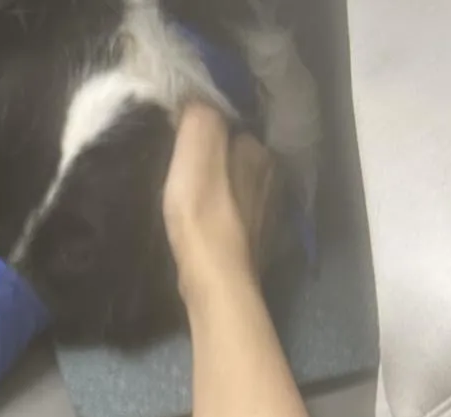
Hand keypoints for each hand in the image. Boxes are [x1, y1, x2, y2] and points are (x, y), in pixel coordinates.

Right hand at [163, 103, 275, 303]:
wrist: (216, 283)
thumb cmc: (204, 215)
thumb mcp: (194, 150)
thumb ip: (199, 115)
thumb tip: (196, 97)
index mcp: (259, 152)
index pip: (231, 124)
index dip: (205, 126)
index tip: (179, 134)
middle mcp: (271, 179)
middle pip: (237, 156)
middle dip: (215, 156)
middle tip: (182, 165)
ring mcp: (266, 214)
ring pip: (238, 187)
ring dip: (219, 188)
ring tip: (190, 195)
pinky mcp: (255, 244)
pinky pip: (236, 216)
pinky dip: (222, 216)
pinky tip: (205, 224)